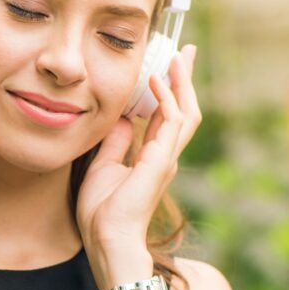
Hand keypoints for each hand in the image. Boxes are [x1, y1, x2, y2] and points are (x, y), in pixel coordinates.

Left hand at [75, 44, 200, 266]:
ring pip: (185, 111)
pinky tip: (156, 80)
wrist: (108, 238)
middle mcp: (165, 154)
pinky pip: (171, 121)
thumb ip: (115, 142)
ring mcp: (167, 157)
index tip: (166, 65)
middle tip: (184, 51)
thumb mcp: (103, 166)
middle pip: (183, 108)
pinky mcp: (162, 159)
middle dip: (184, 79)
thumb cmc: (103, 212)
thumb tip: (122, 118)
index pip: (166, 115)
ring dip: (182, 82)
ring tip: (177, 56)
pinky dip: (166, 98)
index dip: (168, 90)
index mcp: (153, 156)